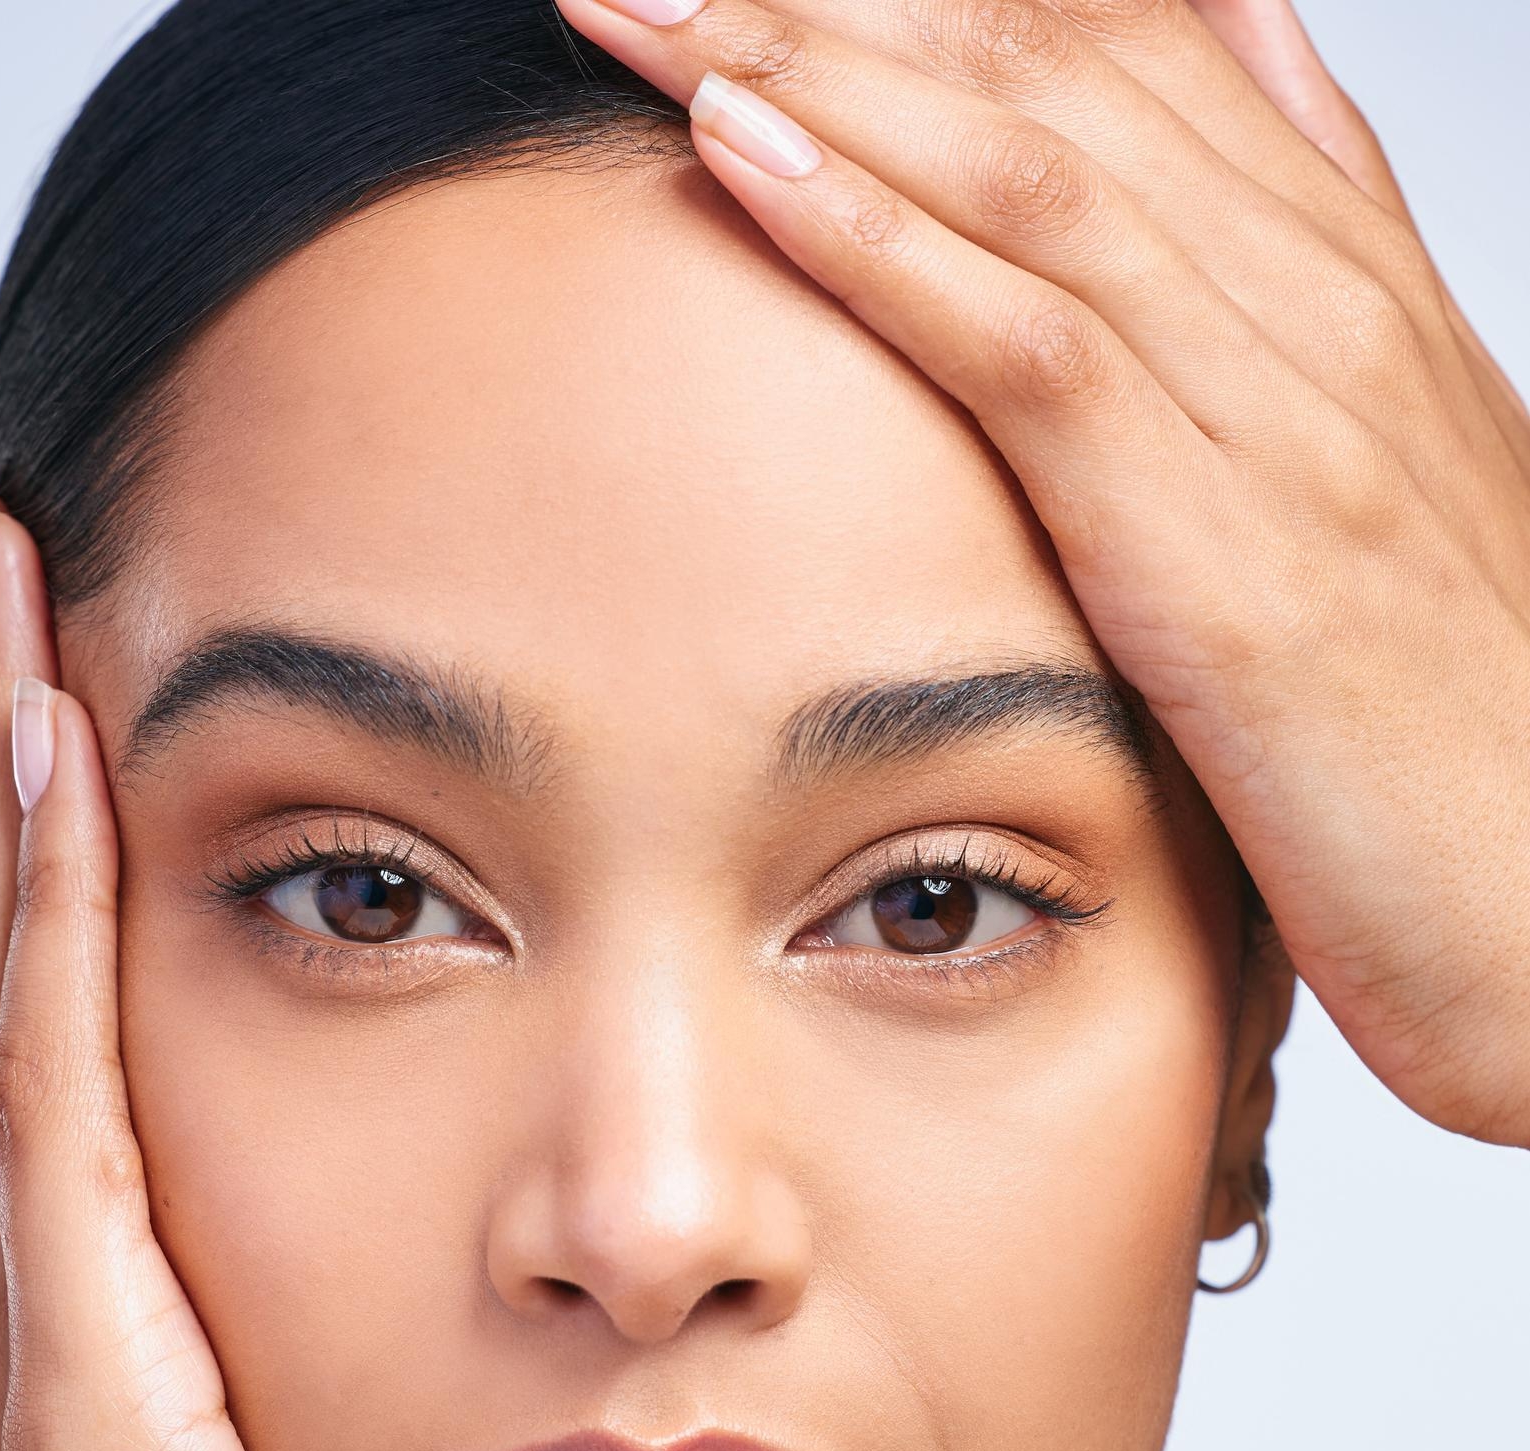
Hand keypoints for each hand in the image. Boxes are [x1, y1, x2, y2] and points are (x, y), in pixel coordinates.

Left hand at [555, 0, 1529, 1146]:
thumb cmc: (1473, 735)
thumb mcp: (1386, 495)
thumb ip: (1305, 311)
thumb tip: (1226, 150)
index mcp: (1345, 292)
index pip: (1130, 56)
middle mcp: (1315, 311)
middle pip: (1053, 77)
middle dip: (837, 3)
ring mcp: (1279, 415)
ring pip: (1027, 171)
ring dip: (818, 73)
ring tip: (646, 10)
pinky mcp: (1225, 550)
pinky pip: (1029, 350)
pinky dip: (877, 245)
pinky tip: (744, 161)